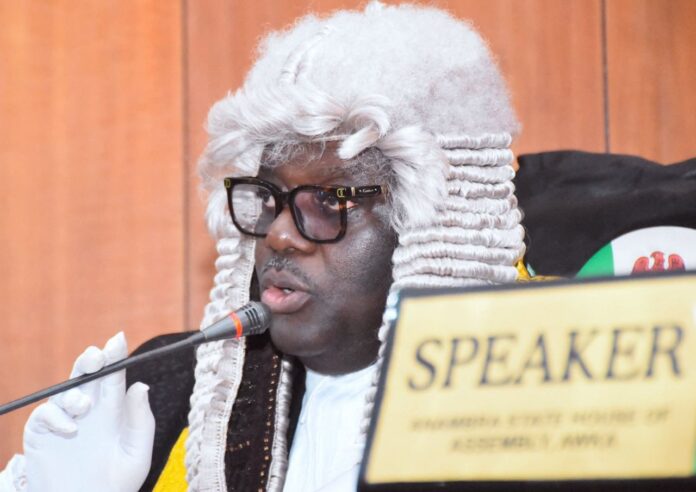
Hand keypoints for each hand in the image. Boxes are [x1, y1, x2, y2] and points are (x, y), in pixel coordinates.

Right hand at [22, 333, 154, 491]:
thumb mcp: (137, 453)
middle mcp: (89, 409)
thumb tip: (141, 386)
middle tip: (97, 356)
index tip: (118, 339)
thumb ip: (140, 421)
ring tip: (84, 407)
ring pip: (65, 390)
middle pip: (87, 374)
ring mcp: (65, 419)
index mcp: (113, 410)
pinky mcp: (42, 433)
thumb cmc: (117, 483)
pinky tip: (70, 429)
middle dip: (90, 359)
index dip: (115, 355)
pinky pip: (45, 414)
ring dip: (75, 392)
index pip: (114, 376)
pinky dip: (56, 416)